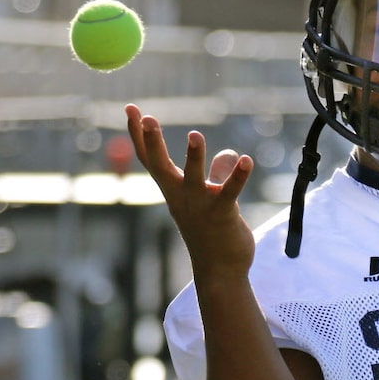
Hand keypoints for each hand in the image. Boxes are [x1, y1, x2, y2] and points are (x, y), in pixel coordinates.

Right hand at [125, 104, 255, 281]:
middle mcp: (182, 197)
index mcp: (174, 190)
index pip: (150, 158)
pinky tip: (247, 160)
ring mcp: (200, 207)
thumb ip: (219, 173)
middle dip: (151, 141)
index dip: (138, 134)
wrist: (221, 271)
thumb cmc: (212, 234)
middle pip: (160, 166)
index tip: (131, 108)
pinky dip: (238, 176)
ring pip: (194, 178)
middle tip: (145, 115)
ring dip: (194, 156)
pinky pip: (229, 192)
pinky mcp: (222, 215)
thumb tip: (231, 154)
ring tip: (196, 134)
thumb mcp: (212, 198)